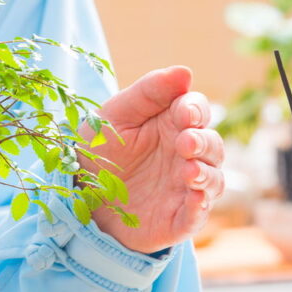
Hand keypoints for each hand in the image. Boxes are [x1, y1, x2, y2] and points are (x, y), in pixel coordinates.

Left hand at [79, 67, 223, 253]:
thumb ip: (148, 93)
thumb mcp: (115, 116)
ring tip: (189, 170)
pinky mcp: (178, 219)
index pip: (197, 111)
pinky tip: (194, 197)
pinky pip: (198, 215)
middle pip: (212, 145)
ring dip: (207, 173)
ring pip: (214, 179)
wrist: (77, 195)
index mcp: (172, 125)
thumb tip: (185, 72)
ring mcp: (184, 188)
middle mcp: (184, 155)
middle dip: (203, 142)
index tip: (185, 114)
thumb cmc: (98, 150)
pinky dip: (200, 207)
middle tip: (185, 142)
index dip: (196, 110)